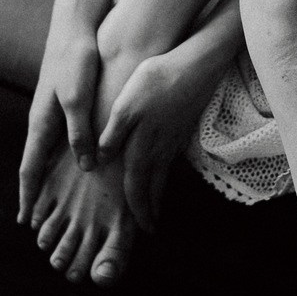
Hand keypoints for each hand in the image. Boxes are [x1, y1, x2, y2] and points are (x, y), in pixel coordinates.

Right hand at [17, 13, 100, 223]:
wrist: (75, 29)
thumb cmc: (76, 62)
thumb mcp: (78, 99)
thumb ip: (80, 132)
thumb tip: (84, 167)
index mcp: (41, 124)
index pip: (30, 170)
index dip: (29, 197)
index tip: (26, 222)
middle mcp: (42, 122)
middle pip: (36, 167)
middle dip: (35, 195)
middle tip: (36, 222)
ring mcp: (52, 114)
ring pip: (48, 156)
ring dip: (48, 180)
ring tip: (54, 204)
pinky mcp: (63, 106)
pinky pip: (60, 142)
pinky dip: (62, 162)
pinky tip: (73, 169)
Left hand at [96, 39, 223, 231]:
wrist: (195, 65)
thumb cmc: (156, 80)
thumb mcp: (126, 104)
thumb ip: (113, 134)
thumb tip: (101, 160)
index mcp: (143, 144)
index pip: (136, 185)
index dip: (136, 208)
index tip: (139, 229)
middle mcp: (160, 148)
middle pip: (152, 186)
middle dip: (150, 210)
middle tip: (150, 230)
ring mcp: (173, 140)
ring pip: (163, 176)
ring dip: (159, 196)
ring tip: (157, 212)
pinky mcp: (180, 129)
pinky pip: (170, 162)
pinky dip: (165, 177)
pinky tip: (163, 176)